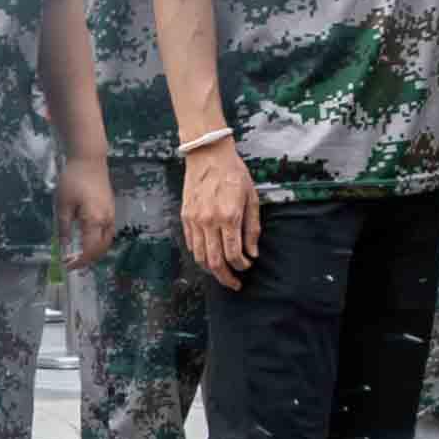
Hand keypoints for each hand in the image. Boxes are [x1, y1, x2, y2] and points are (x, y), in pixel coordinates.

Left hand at [58, 146, 117, 272]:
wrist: (89, 160)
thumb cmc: (73, 180)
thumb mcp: (63, 205)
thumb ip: (64, 227)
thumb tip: (64, 246)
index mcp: (94, 220)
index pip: (90, 250)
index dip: (79, 261)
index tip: (67, 266)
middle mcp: (106, 220)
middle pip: (101, 249)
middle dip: (87, 259)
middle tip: (71, 262)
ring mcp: (111, 215)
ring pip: (106, 241)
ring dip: (94, 252)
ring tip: (79, 254)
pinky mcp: (110, 209)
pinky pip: (107, 232)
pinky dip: (99, 242)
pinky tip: (87, 240)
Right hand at [179, 137, 258, 285]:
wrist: (208, 154)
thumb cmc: (233, 173)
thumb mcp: (251, 198)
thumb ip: (252, 228)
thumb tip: (252, 253)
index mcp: (228, 216)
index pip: (234, 254)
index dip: (241, 266)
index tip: (247, 267)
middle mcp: (209, 221)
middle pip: (215, 262)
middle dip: (226, 278)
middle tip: (235, 284)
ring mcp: (194, 220)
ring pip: (200, 257)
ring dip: (212, 270)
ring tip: (222, 273)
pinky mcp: (185, 217)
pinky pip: (192, 244)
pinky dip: (201, 255)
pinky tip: (210, 256)